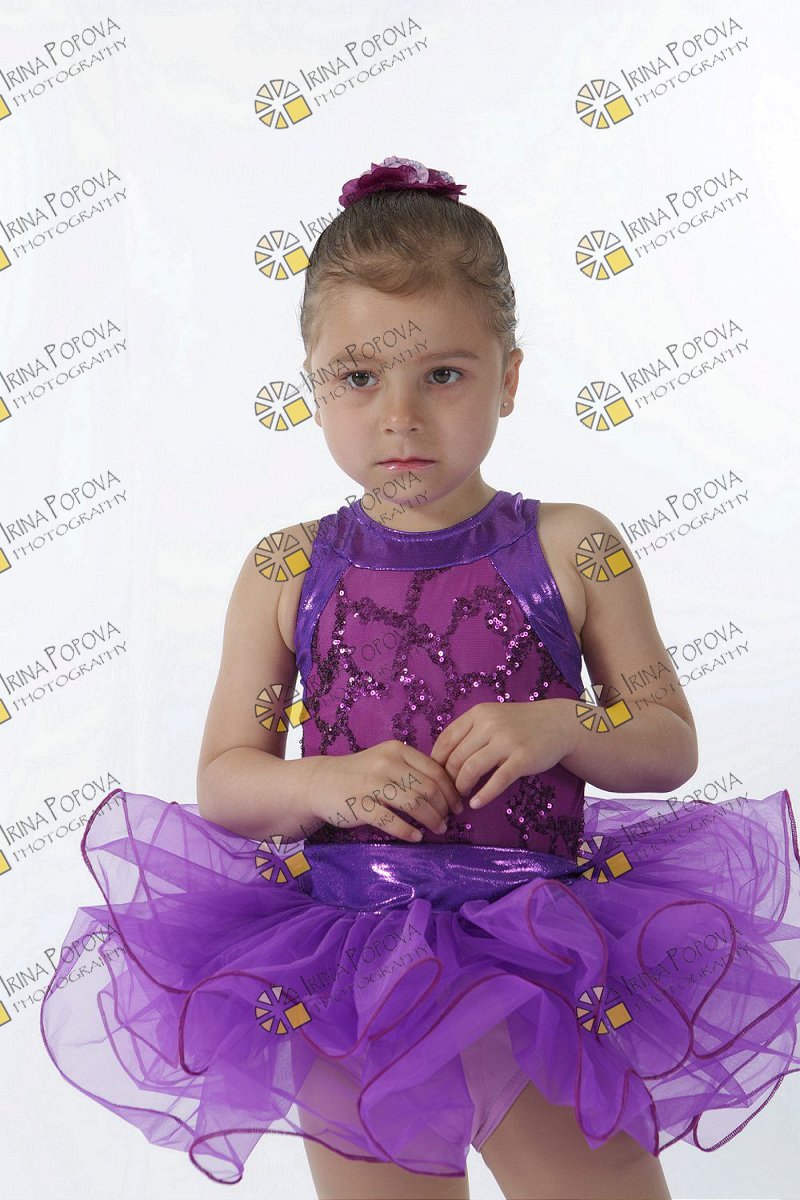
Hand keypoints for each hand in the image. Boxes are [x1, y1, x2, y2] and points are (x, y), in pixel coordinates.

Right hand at [308, 740, 464, 842]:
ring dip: (431, 820)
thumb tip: (447, 790)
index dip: (451, 791)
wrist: (319, 782)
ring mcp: (371, 784)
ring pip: (414, 804)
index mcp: (397, 750)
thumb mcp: (386, 761)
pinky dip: (408, 831)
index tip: (458, 806)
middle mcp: (386, 763)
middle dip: (444, 808)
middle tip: (448, 821)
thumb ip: (412, 769)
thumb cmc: (360, 774)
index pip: (435, 770)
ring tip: (438, 830)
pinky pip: (391, 821)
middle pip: (428, 788)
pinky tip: (416, 837)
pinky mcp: (359, 805)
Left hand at [429, 700, 577, 810]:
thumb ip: (469, 732)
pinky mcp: (522, 759)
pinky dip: (483, 795)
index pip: (446, 739)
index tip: (436, 775)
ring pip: (471, 769)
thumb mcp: (491, 718)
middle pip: (456, 757)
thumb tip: (440, 758)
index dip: (437, 761)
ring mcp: (507, 741)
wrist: (557, 724)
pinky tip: (476, 803)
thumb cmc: (519, 724)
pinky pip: (497, 781)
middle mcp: (489, 725)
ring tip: (462, 795)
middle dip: (449, 779)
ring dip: (462, 787)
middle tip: (450, 790)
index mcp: (478, 714)